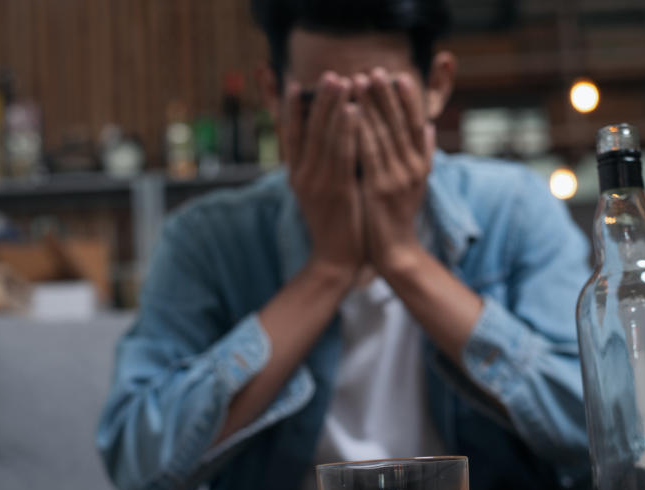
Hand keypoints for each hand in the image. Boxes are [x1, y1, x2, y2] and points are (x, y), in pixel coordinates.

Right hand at [284, 73, 364, 281]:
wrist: (335, 261)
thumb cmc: (334, 226)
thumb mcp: (319, 194)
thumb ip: (319, 168)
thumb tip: (328, 141)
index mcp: (296, 175)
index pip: (289, 135)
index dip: (290, 108)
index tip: (292, 82)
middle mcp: (303, 176)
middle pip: (308, 130)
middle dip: (318, 100)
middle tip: (328, 73)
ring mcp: (319, 183)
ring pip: (325, 137)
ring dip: (334, 107)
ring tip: (343, 81)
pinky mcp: (337, 192)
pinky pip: (343, 154)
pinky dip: (348, 130)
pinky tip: (355, 111)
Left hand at [355, 68, 435, 275]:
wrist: (396, 252)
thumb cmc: (399, 217)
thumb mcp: (417, 184)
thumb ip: (424, 155)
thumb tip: (430, 128)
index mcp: (422, 165)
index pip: (417, 124)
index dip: (409, 100)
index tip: (398, 76)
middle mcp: (413, 169)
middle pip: (400, 124)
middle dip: (386, 95)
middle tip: (375, 69)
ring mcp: (397, 179)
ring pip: (383, 134)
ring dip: (370, 105)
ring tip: (357, 81)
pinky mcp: (379, 189)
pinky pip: (368, 154)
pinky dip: (359, 131)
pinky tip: (348, 113)